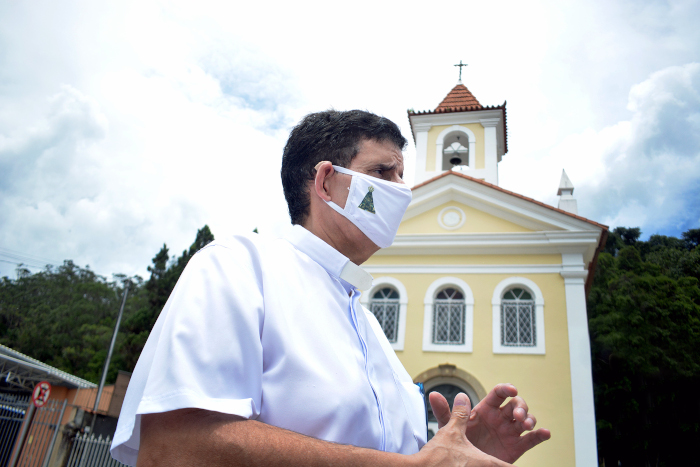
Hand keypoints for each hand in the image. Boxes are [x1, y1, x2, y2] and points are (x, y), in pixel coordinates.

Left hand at [429, 384, 550, 462]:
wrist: (462, 462)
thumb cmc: (456, 441)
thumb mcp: (449, 427)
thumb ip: (444, 411)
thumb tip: (433, 394)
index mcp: (486, 408)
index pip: (499, 394)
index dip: (506, 388)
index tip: (511, 389)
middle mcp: (500, 417)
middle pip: (516, 404)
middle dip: (520, 405)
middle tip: (517, 414)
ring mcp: (510, 431)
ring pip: (525, 419)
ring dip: (529, 418)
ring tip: (526, 424)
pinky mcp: (517, 446)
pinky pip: (532, 439)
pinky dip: (541, 435)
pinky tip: (546, 433)